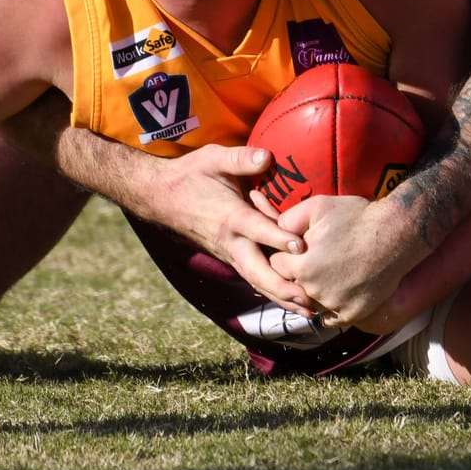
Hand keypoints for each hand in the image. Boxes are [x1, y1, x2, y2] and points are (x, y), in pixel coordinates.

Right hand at [140, 144, 320, 315]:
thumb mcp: (214, 158)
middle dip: (282, 287)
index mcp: (229, 215)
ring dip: (281, 297)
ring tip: (309, 313)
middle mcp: (230, 240)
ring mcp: (229, 252)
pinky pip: (253, 278)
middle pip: (256, 270)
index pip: (257, 229)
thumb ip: (242, 158)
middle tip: (308, 300)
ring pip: (256, 281)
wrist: (161, 197)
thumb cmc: (191, 174)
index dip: (278, 238)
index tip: (300, 247)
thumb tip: (267, 156)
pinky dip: (271, 292)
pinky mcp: (231, 257)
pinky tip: (292, 305)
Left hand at [267, 194, 410, 327]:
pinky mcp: (352, 314)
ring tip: (328, 273)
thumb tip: (272, 229)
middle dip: (298, 273)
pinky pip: (330, 317)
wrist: (396, 233)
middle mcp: (314, 291)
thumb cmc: (357, 216)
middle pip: (292, 285)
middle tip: (314, 260)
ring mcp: (334, 305)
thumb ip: (287, 219)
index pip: (277, 265)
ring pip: (310, 302)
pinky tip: (338, 290)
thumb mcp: (317, 207)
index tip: (298, 249)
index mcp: (301, 266)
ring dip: (313, 292)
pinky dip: (331, 307)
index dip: (286, 255)